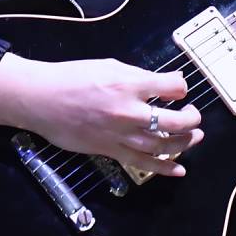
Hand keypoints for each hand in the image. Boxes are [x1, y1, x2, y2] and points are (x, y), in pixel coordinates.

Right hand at [0, 55, 201, 177]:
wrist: (41, 100)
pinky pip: (143, 163)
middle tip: (194, 115)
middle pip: (175, 121)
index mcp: (130, 85)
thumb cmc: (73, 78)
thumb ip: (141, 77)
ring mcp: (120, 135)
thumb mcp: (111, 65)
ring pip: (163, 145)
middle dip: (192, 119)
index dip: (181, 87)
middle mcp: (129, 112)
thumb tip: (166, 84)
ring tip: (194, 136)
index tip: (179, 90)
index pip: (174, 87)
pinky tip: (179, 169)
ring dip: (184, 143)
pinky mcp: (110, 151)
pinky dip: (164, 168)